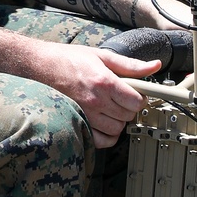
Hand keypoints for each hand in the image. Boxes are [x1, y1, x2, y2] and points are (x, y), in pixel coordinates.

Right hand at [39, 44, 161, 147]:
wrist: (41, 66)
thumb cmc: (69, 59)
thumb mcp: (102, 56)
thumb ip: (130, 65)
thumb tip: (154, 66)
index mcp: (105, 82)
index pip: (136, 101)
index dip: (140, 97)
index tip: (136, 93)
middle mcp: (96, 101)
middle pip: (128, 116)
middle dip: (129, 108)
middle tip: (122, 98)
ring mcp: (86, 115)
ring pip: (117, 129)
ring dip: (119, 121)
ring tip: (111, 108)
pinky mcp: (78, 124)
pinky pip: (101, 141)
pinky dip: (107, 135)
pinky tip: (105, 122)